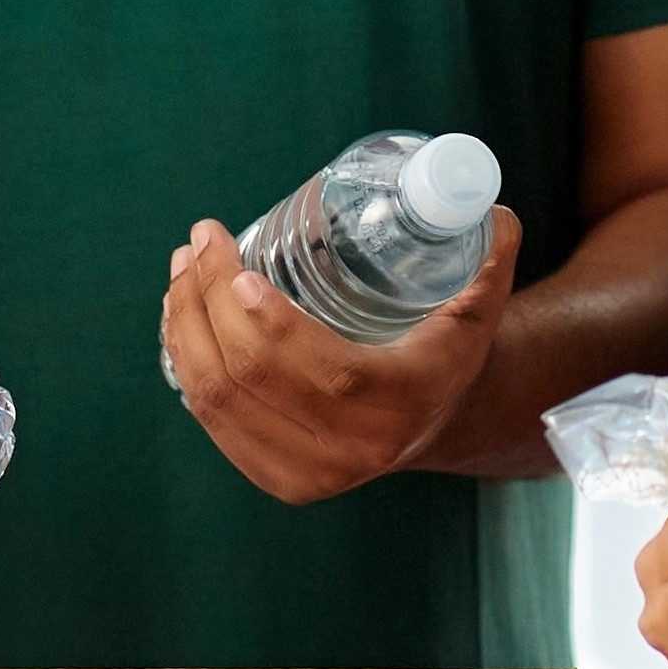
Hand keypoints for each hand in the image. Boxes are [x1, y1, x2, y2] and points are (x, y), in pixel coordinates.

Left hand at [161, 211, 513, 498]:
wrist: (437, 422)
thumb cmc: (449, 347)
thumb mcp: (479, 301)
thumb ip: (486, 249)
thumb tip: (474, 191)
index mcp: (408, 403)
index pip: (333, 373)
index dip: (275, 326)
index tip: (240, 269)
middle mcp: (356, 450)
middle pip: (257, 379)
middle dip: (211, 302)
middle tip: (203, 242)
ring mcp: (311, 472)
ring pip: (220, 400)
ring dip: (186, 327)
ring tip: (184, 266)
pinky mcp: (276, 477)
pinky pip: (212, 420)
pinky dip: (186, 363)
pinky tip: (182, 315)